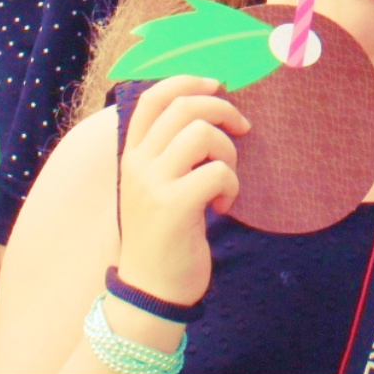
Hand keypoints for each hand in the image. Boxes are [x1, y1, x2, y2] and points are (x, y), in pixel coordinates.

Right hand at [115, 76, 250, 307]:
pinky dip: (231, 185)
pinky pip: (217, 172)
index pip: (152, 99)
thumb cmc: (161, 237)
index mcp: (131, 156)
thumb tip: (206, 114)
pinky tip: (223, 205)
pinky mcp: (174, 207)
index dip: (187, 81)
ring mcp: (153, 185)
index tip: (216, 85)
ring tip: (225, 179)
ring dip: (228, 151)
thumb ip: (167, 154)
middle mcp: (137, 165)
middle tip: (242, 129)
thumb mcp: (153, 188)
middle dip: (222, 109)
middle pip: (183, 107)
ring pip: (202, 134)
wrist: (149, 292)